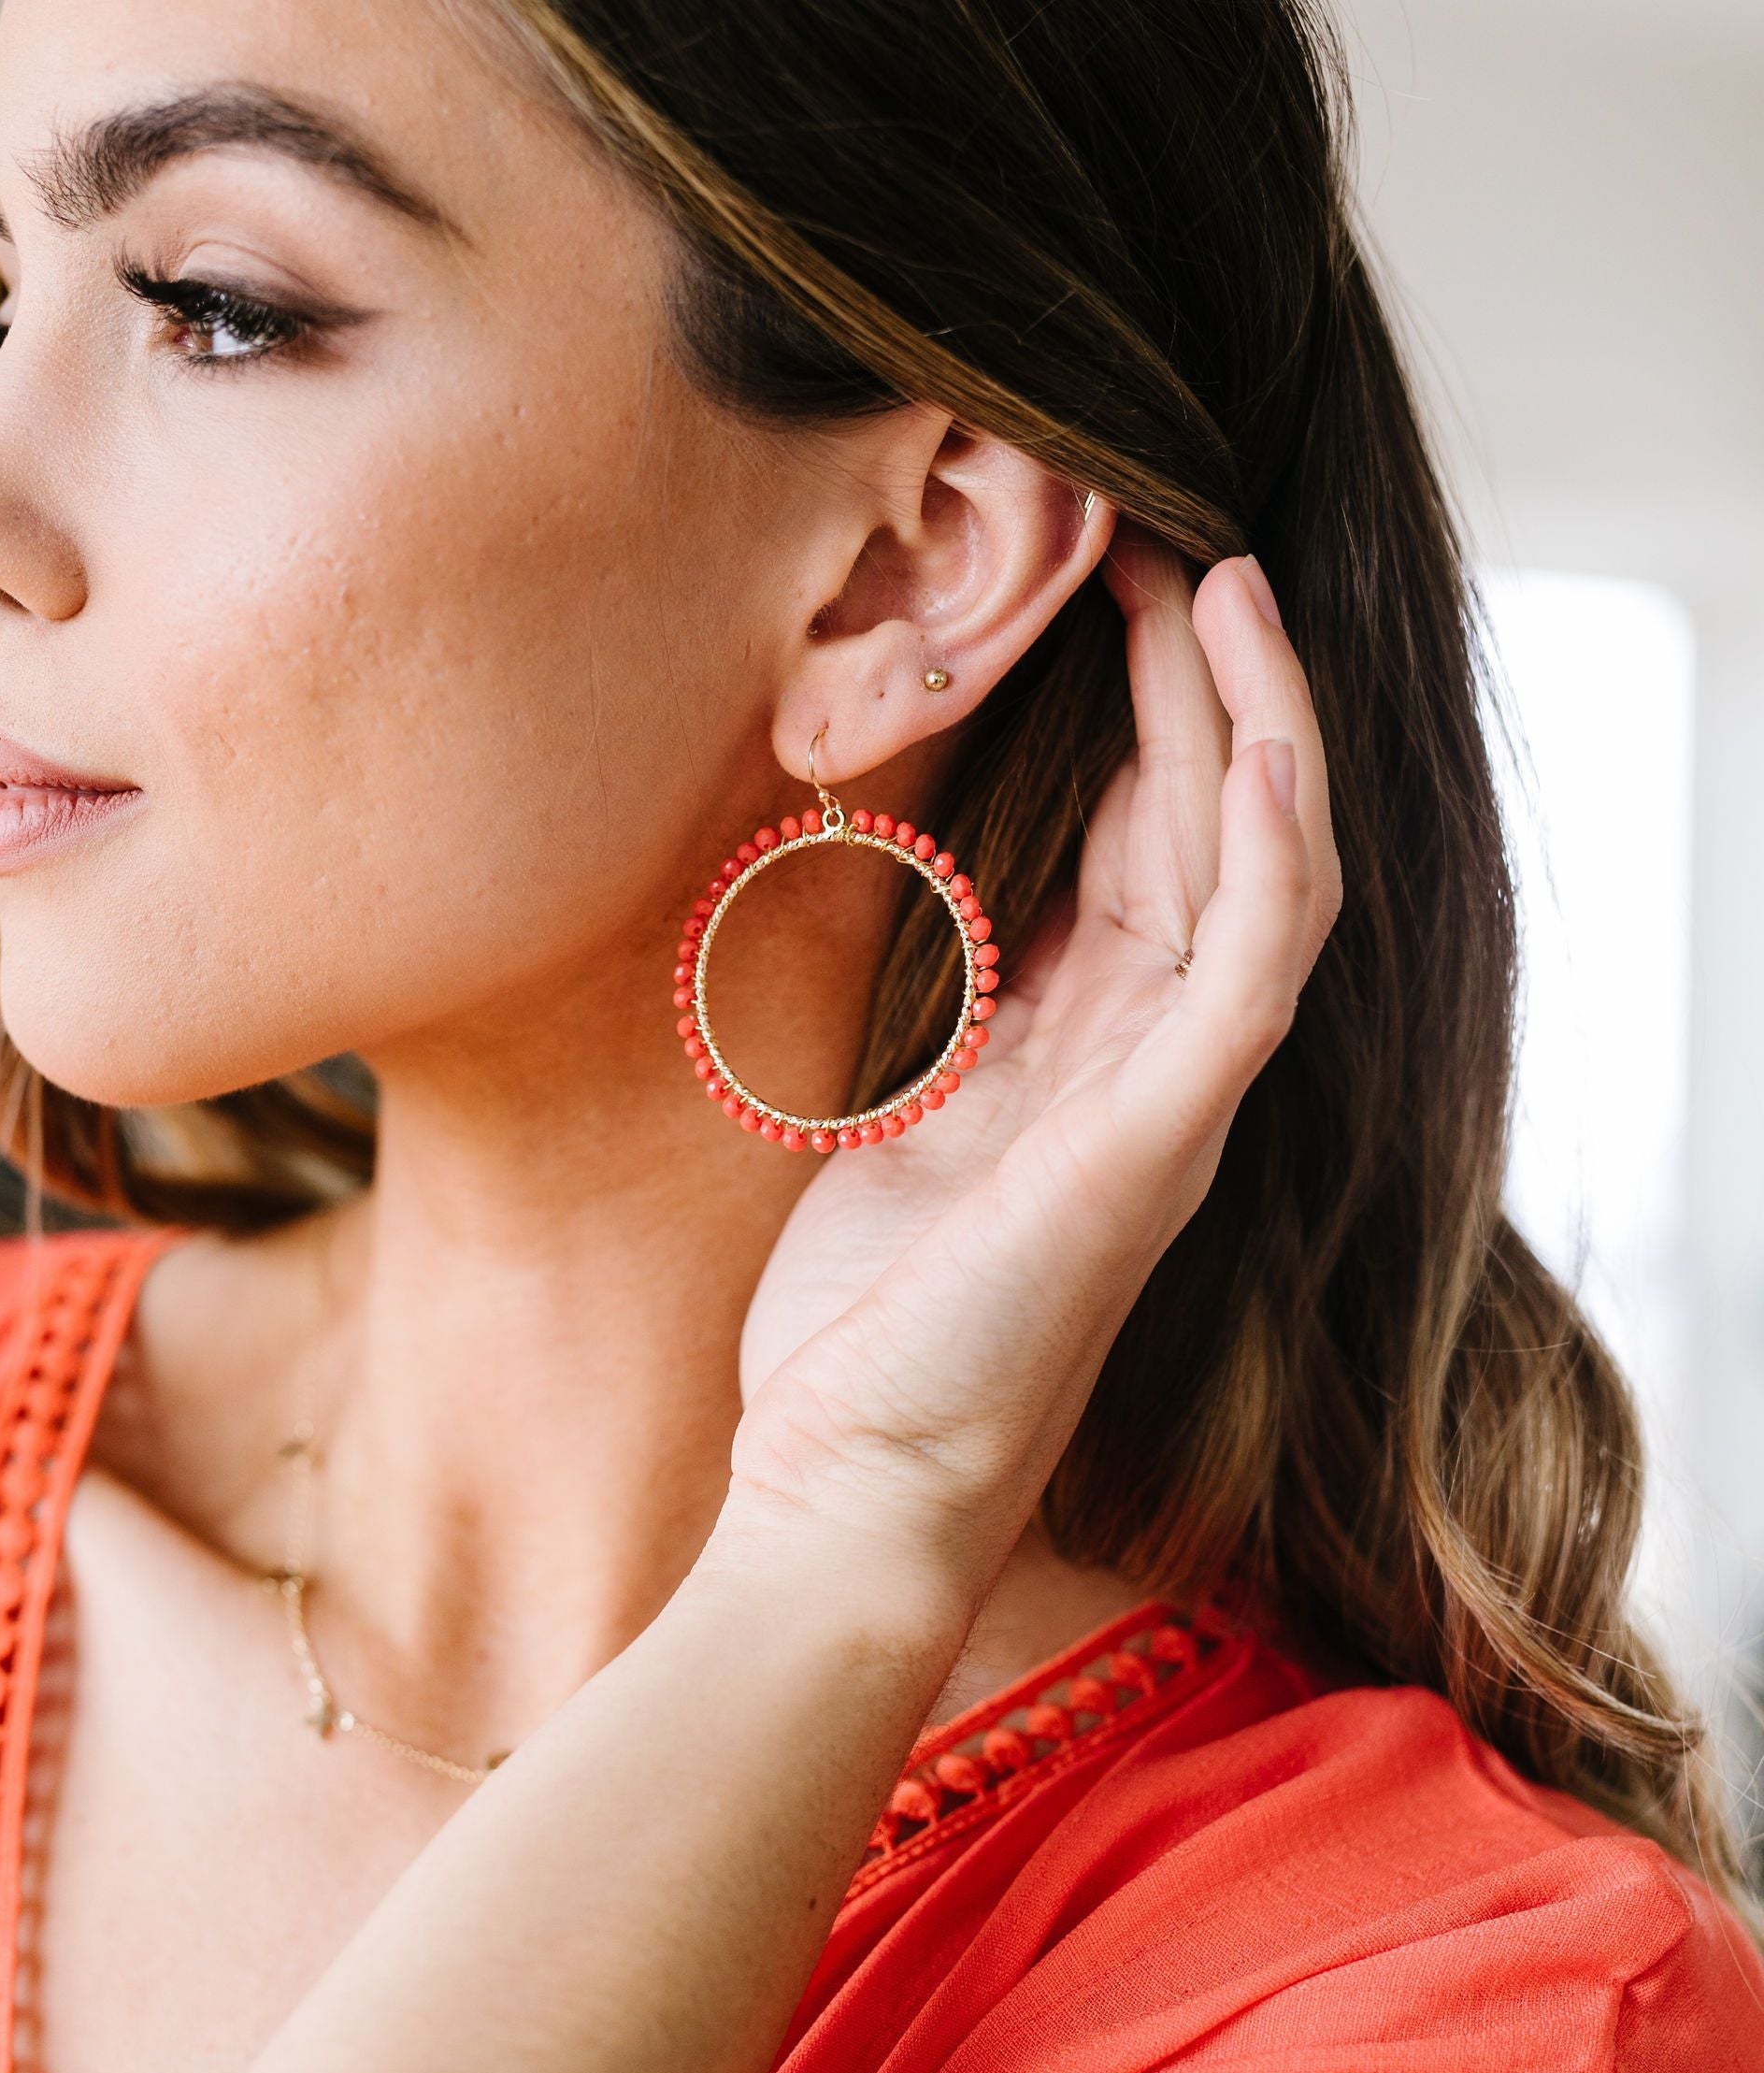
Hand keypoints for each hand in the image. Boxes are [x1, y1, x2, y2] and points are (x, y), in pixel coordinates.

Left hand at [728, 543, 1343, 1589]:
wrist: (851, 1486)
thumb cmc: (859, 1336)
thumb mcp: (895, 1136)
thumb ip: (946, 1026)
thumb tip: (926, 920)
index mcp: (1081, 1064)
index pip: (1146, 856)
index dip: (1138, 720)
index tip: (1095, 596)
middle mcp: (1148, 1073)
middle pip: (1207, 834)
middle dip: (1193, 682)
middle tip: (1155, 539)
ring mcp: (1170, 1106)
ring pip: (1256, 871)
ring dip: (1249, 721)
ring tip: (1218, 583)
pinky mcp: (1158, 1142)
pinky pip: (1253, 964)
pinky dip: (1269, 847)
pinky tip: (1254, 737)